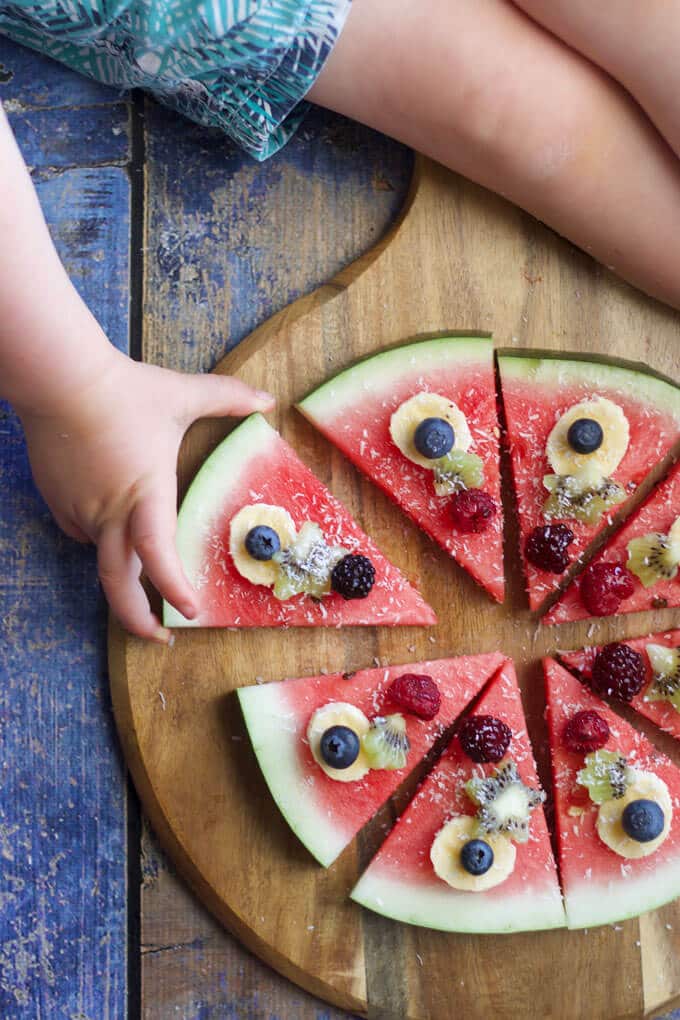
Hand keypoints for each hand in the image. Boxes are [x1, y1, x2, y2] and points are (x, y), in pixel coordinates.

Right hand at [19, 348, 273, 641]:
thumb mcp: (181, 395)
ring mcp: (80, 509)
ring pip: (100, 554)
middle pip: (117, 583)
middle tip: (158, 638)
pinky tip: (110, 512)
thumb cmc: (123, 390)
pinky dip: (99, 534)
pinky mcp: (58, 502)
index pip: (158, 555)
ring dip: (121, 569)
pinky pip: (82, 531)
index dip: (173, 588)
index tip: (190, 611)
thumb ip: (227, 398)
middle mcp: (110, 512)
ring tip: (141, 569)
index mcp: (145, 493)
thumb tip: (267, 399)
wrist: (59, 378)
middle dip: (137, 620)